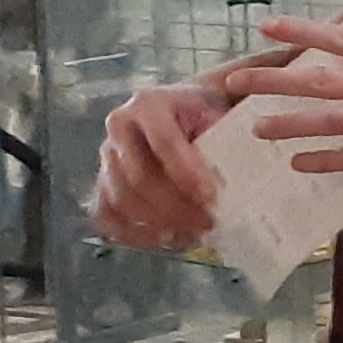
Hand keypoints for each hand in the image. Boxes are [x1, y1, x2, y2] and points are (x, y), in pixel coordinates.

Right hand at [88, 80, 228, 245]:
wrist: (180, 110)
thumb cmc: (203, 112)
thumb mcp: (217, 111)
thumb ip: (224, 135)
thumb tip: (241, 168)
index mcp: (148, 103)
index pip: (165, 143)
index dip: (188, 174)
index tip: (212, 197)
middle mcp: (119, 127)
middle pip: (139, 178)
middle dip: (175, 207)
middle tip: (209, 222)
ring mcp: (105, 157)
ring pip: (121, 200)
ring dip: (159, 223)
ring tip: (194, 232)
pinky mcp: (101, 183)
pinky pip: (105, 216)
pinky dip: (135, 234)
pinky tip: (167, 239)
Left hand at [220, 15, 342, 175]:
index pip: (339, 39)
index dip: (300, 32)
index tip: (266, 26)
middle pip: (320, 80)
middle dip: (274, 81)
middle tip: (236, 82)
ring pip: (330, 121)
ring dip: (289, 125)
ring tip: (255, 128)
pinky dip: (326, 160)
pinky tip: (299, 164)